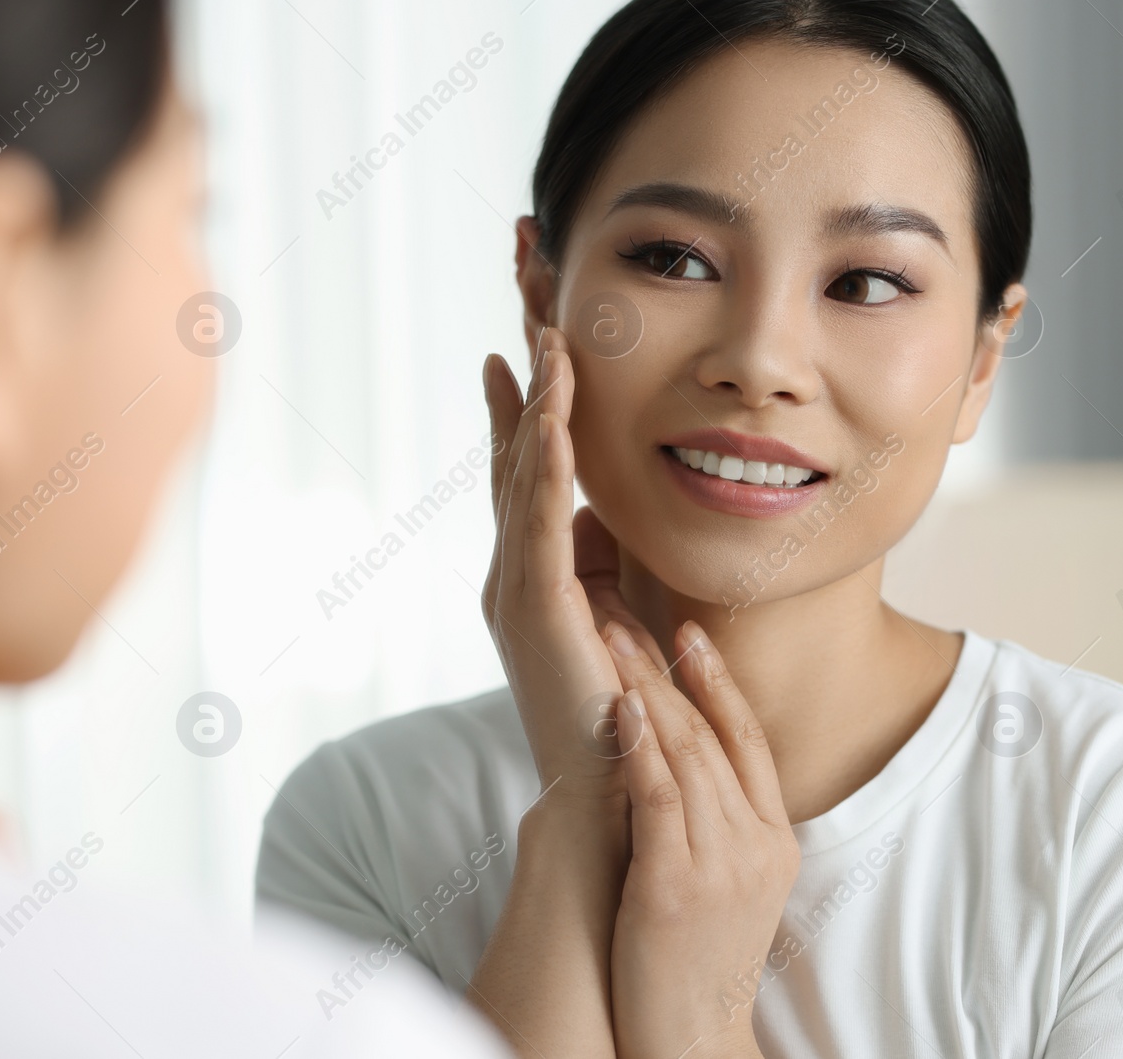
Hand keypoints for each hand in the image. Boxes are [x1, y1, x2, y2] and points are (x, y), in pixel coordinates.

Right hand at [482, 329, 664, 812]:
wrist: (599, 793)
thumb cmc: (612, 718)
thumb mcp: (609, 623)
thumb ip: (599, 570)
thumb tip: (602, 519)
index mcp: (529, 582)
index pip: (521, 484)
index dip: (520, 419)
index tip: (519, 360)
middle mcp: (510, 578)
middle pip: (516, 467)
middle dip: (528, 395)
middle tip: (535, 330)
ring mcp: (518, 591)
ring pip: (525, 481)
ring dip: (539, 410)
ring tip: (549, 349)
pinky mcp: (539, 608)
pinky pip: (542, 521)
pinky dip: (546, 468)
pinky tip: (554, 421)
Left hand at [602, 619, 798, 1058]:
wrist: (690, 1040)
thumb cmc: (689, 961)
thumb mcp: (719, 883)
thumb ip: (708, 823)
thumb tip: (671, 763)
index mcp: (772, 841)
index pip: (747, 741)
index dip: (718, 682)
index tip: (689, 631)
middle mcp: (755, 845)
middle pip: (713, 736)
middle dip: (668, 671)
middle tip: (631, 617)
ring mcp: (721, 865)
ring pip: (686, 755)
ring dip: (645, 690)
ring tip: (612, 640)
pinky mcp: (676, 886)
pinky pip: (660, 798)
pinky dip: (640, 748)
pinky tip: (620, 707)